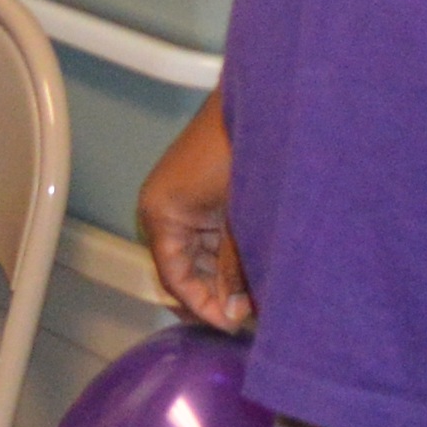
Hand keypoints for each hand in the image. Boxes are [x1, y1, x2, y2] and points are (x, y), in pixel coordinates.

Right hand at [131, 97, 256, 334]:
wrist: (265, 102)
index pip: (174, 277)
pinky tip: (254, 265)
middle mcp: (164, 208)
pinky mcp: (203, 192)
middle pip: (184, 267)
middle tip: (250, 313)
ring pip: (199, 252)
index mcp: (161, 213)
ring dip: (225, 273)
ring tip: (257, 291)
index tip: (233, 324)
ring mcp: (182, 198)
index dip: (203, 306)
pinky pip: (210, 233)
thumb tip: (234, 310)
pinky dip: (229, 252)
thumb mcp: (241, 221)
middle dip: (216, 292)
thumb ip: (234, 269)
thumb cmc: (244, 149)